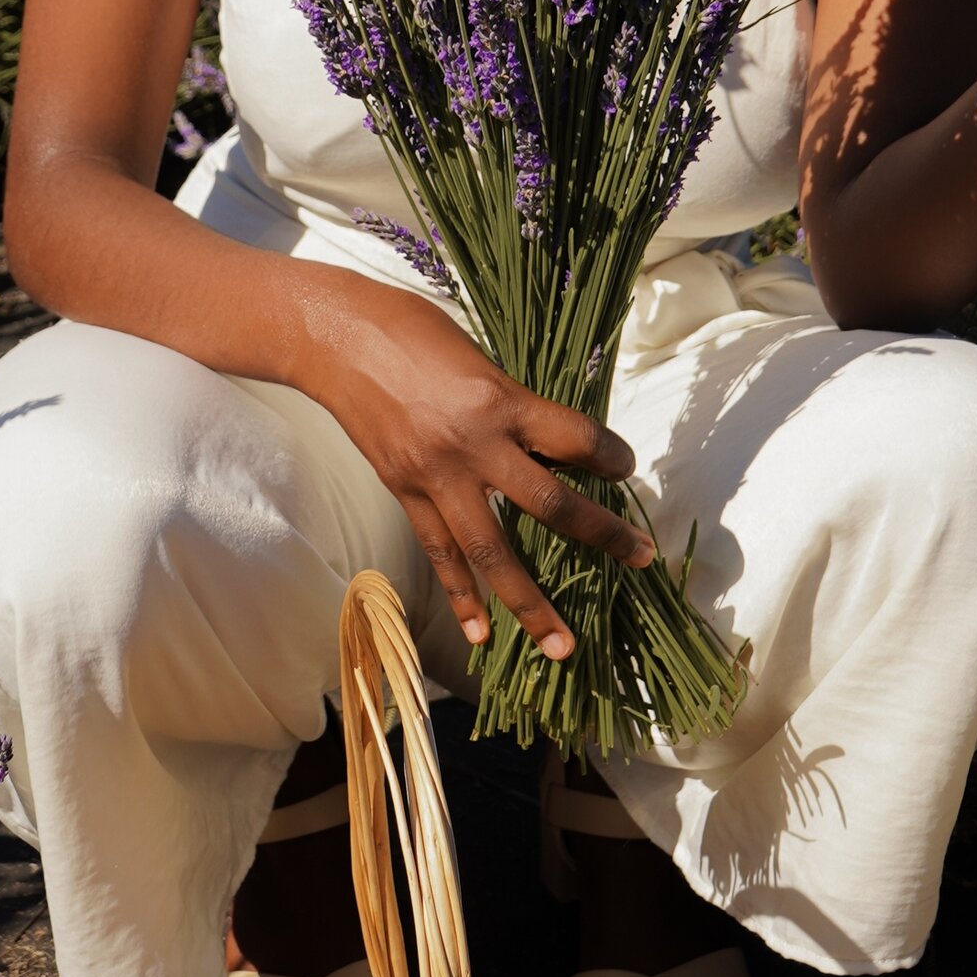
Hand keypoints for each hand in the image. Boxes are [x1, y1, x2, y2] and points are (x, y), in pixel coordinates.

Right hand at [287, 267, 654, 659]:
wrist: (336, 341)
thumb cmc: (412, 331)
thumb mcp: (477, 356)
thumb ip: (512, 403)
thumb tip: (550, 442)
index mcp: (498, 401)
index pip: (574, 439)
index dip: (611, 456)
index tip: (627, 468)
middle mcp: (473, 446)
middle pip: (549, 505)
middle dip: (601, 535)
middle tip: (640, 558)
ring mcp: (436, 478)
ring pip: (491, 552)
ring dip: (530, 603)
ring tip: (561, 645)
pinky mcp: (405, 493)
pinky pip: (440, 553)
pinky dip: (462, 595)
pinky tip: (481, 633)